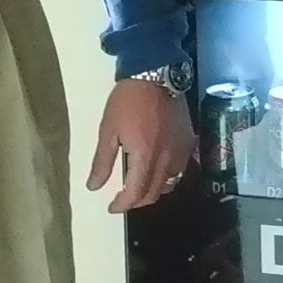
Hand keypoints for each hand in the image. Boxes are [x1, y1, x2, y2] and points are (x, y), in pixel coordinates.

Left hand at [86, 80, 196, 213]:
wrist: (156, 75)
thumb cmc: (127, 101)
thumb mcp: (108, 130)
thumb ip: (102, 162)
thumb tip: (93, 187)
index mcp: (144, 157)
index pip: (135, 193)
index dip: (122, 205)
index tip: (111, 207)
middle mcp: (166, 160)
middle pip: (154, 194)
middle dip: (136, 201)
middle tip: (122, 198)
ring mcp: (181, 152)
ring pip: (169, 185)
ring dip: (153, 191)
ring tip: (139, 186)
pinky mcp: (188, 144)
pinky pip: (180, 171)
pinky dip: (167, 178)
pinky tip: (157, 170)